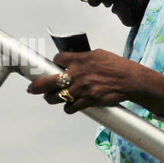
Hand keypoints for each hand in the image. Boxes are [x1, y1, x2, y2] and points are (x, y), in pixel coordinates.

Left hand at [28, 49, 161, 114]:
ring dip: (51, 98)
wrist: (131, 81)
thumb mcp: (99, 55)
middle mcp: (76, 74)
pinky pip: (70, 108)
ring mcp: (81, 89)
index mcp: (79, 59)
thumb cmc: (118, 66)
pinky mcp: (88, 101)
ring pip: (55, 97)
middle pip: (48, 81)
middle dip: (37, 86)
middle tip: (32, 88)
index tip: (53, 66)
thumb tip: (73, 60)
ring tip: (51, 98)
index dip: (53, 64)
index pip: (56, 60)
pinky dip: (68, 108)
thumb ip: (83, 57)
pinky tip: (70, 105)